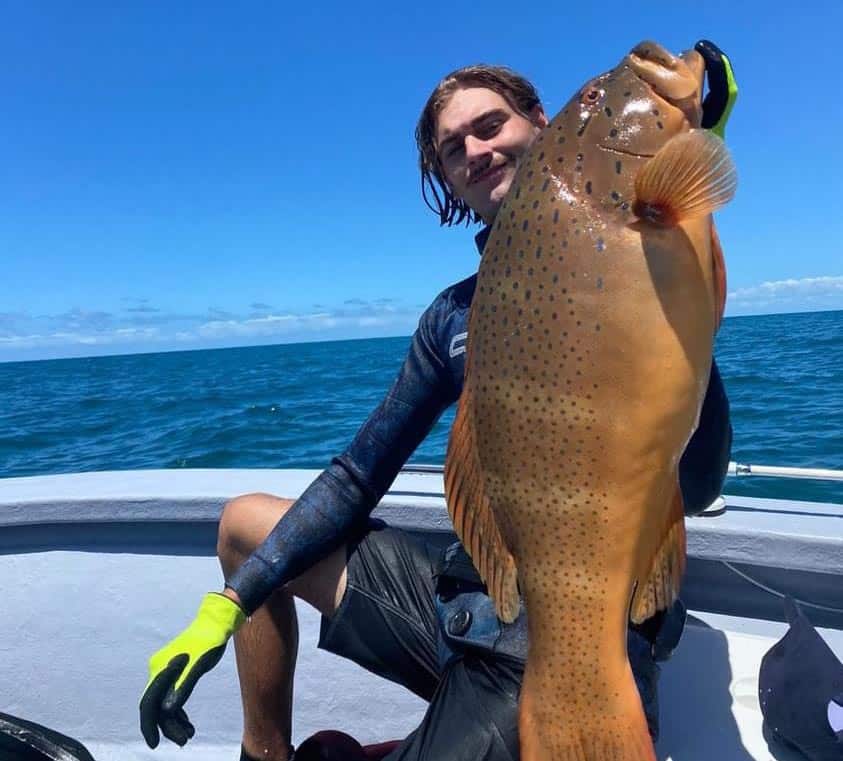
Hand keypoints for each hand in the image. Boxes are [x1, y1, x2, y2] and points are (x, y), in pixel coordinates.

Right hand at [140, 592, 245, 747]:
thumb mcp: (200, 664)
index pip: (149, 703)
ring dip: (174, 721)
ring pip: (164, 703)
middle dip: (167, 726)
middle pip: (156, 705)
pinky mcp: (176, 672)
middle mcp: (159, 670)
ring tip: (189, 735)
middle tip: (184, 741)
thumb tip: (168, 710)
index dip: (150, 725)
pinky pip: (171, 696)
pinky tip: (188, 723)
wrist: (216, 622)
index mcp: (161, 668)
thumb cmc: (210, 640)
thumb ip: (184, 685)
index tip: (155, 744)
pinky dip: (178, 711)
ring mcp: (166, 671)